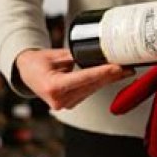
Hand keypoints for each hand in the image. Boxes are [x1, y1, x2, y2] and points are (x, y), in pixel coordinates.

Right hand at [16, 48, 133, 109]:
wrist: (26, 73)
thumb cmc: (37, 62)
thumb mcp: (54, 55)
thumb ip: (75, 56)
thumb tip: (98, 52)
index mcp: (53, 87)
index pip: (83, 78)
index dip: (102, 73)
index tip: (117, 68)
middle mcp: (60, 100)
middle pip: (92, 85)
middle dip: (112, 75)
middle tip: (130, 66)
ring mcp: (66, 104)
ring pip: (93, 89)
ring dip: (109, 79)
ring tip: (126, 69)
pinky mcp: (71, 103)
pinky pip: (90, 91)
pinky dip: (100, 82)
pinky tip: (114, 75)